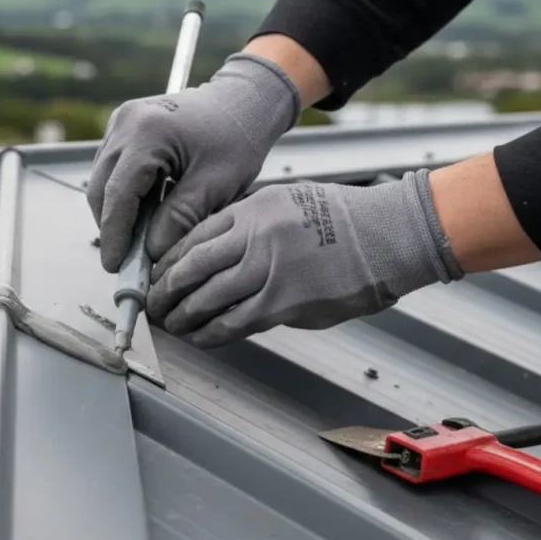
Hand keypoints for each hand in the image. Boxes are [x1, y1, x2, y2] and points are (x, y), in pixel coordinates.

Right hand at [86, 53, 301, 271]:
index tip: (115, 265)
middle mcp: (126, 123)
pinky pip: (112, 168)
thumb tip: (150, 252)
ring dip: (115, 211)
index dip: (114, 235)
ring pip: (102, 180)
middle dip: (111, 227)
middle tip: (128, 259)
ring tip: (138, 238)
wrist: (244, 100)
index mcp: (147, 133)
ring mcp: (121, 121)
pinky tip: (143, 212)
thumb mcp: (216, 185)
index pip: (118, 195)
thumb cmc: (238, 137)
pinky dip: (122, 194)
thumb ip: (179, 220)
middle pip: (101, 188)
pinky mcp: (124, 125)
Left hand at [146, 171, 464, 347]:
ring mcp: (269, 270)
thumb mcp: (286, 202)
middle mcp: (255, 237)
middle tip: (151, 303)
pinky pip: (234, 323)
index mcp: (253, 209)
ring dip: (182, 315)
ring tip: (170, 324)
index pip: (193, 235)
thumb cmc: (342, 219)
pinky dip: (210, 333)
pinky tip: (199, 337)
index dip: (167, 260)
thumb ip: (248, 224)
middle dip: (164, 289)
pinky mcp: (284, 304)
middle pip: (191, 267)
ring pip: (206, 298)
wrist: (388, 236)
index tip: (154, 273)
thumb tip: (214, 252)